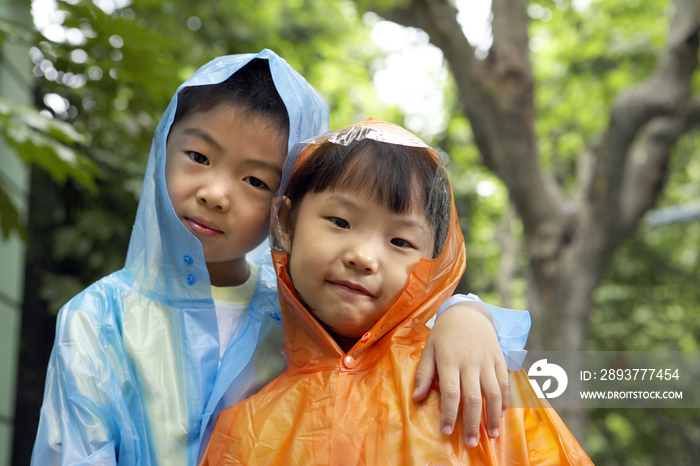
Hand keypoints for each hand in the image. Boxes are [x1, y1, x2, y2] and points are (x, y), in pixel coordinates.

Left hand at [413, 302, 507, 447]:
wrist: (467, 313)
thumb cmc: (444, 334)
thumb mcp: (428, 349)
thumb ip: (423, 374)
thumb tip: (416, 398)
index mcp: (449, 360)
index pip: (450, 393)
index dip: (449, 415)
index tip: (446, 432)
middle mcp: (470, 362)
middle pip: (473, 397)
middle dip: (472, 423)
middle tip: (471, 443)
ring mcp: (487, 360)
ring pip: (493, 393)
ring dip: (492, 417)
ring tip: (491, 435)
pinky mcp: (499, 358)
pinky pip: (504, 383)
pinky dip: (504, 401)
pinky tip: (500, 415)